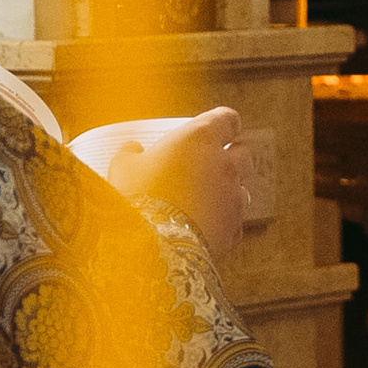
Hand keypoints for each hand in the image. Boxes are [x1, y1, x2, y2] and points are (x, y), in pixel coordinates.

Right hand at [73, 108, 244, 257]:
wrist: (151, 247)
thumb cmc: (137, 198)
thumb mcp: (124, 167)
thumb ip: (132, 153)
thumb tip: (132, 150)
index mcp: (201, 139)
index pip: (228, 120)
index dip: (226, 123)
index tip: (223, 126)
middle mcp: (225, 166)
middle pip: (244, 154)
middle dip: (234, 156)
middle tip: (217, 161)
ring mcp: (233, 200)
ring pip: (243, 189)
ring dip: (230, 190)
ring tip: (208, 197)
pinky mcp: (233, 230)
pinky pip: (235, 222)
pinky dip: (224, 221)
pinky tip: (207, 225)